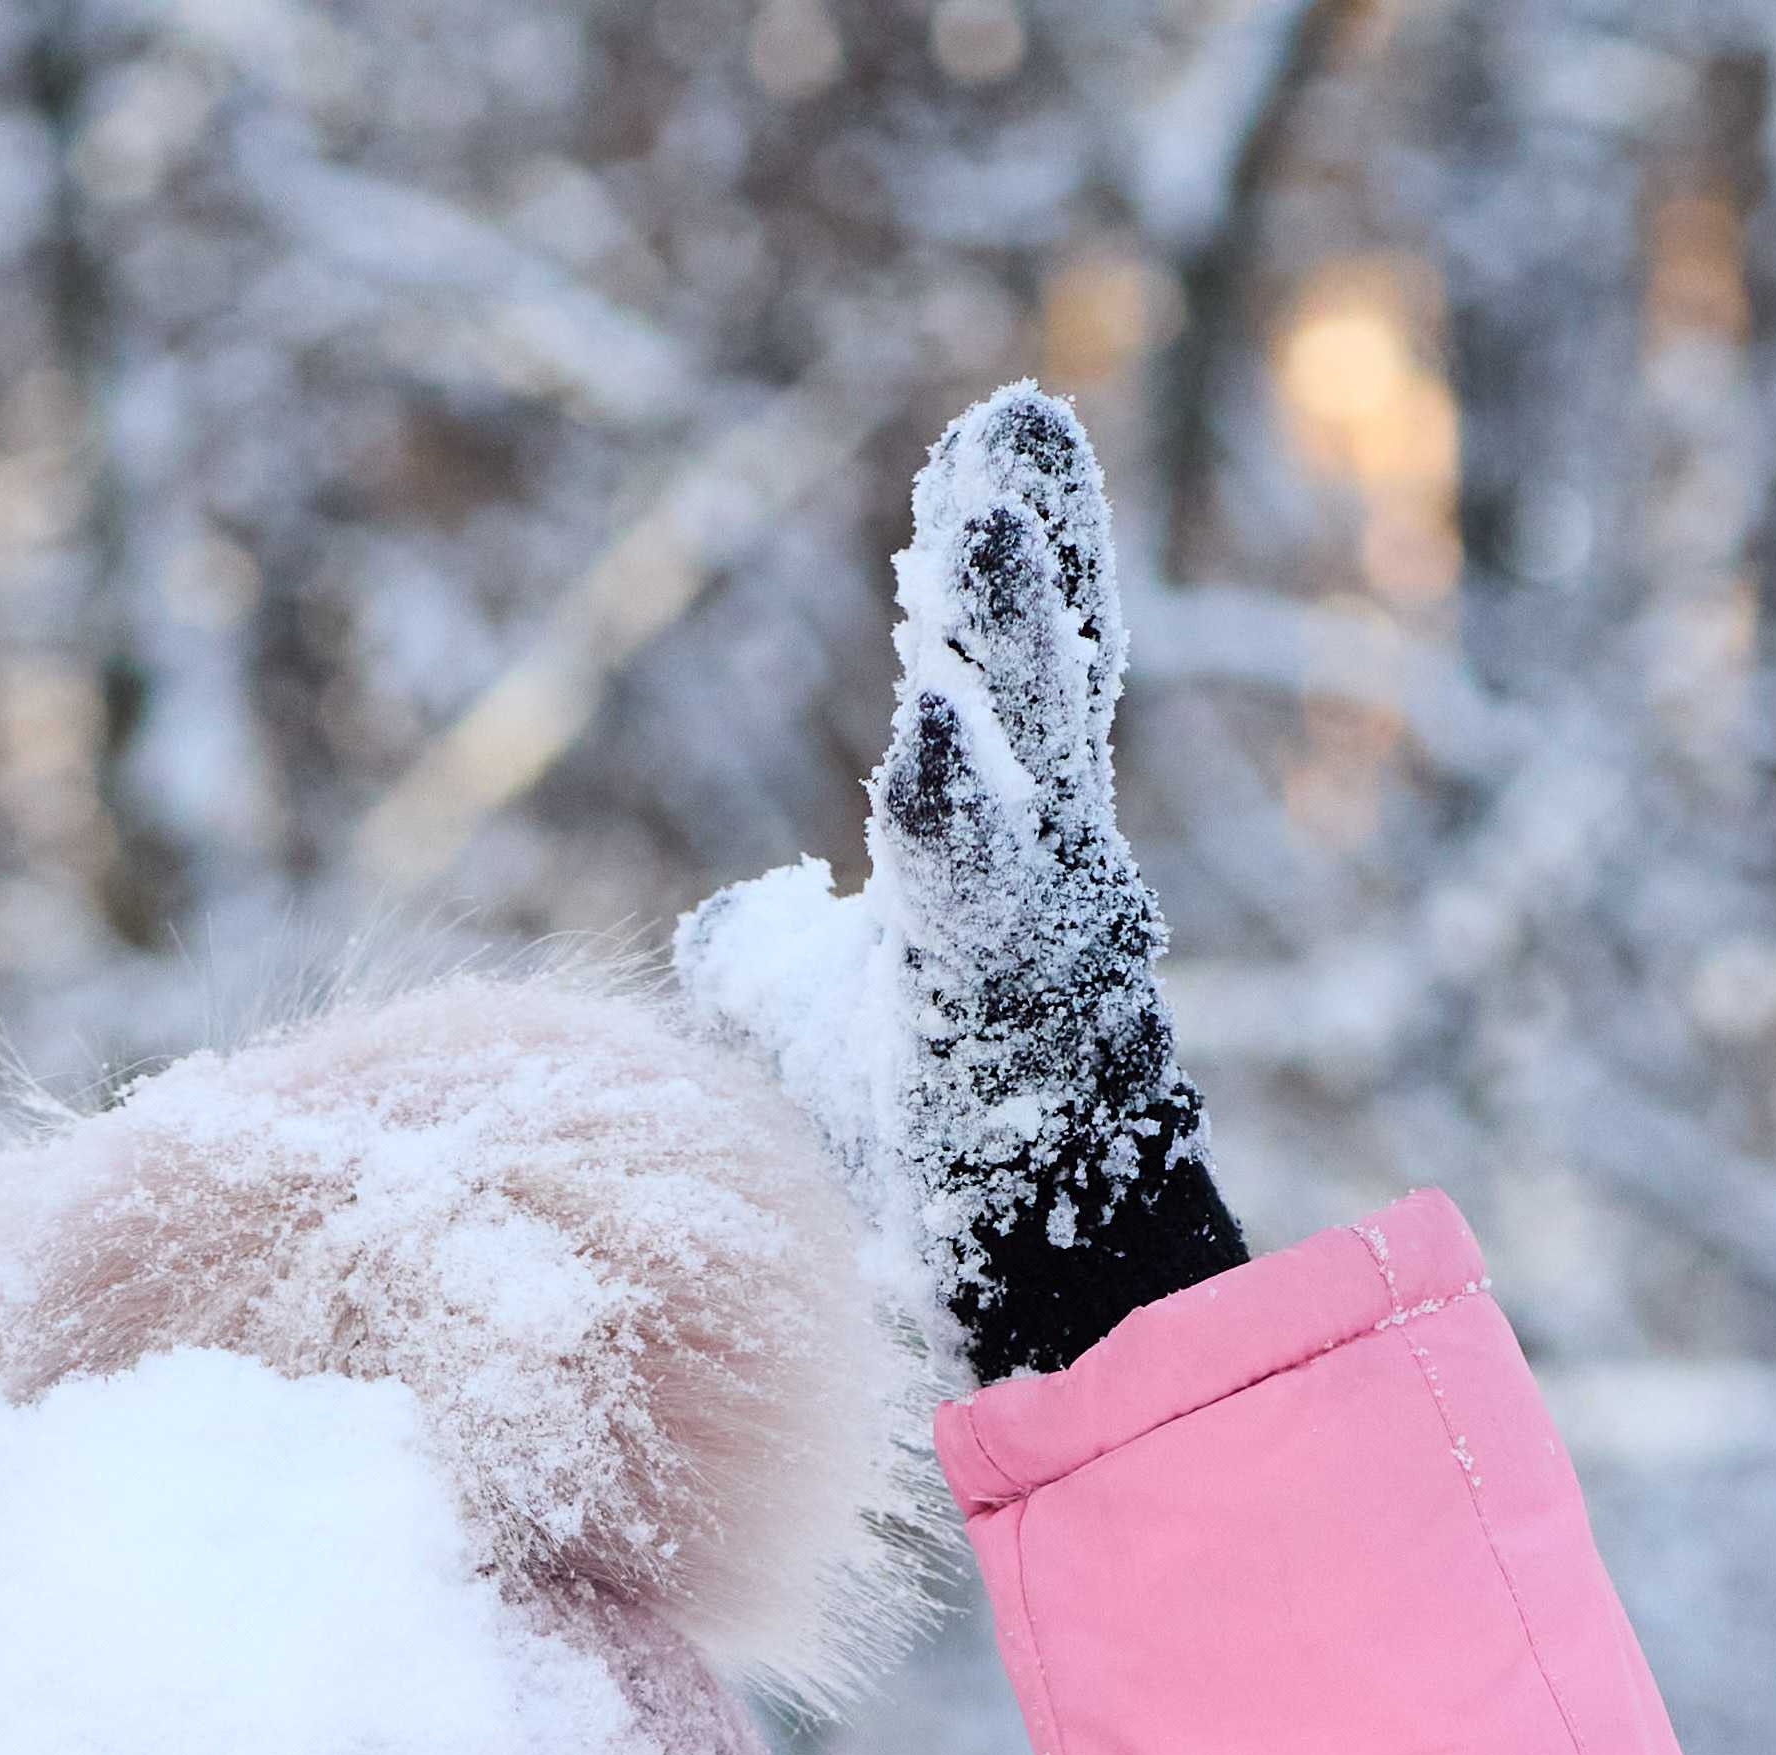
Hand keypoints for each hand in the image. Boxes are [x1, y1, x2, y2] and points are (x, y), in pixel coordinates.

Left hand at [680, 384, 1239, 1393]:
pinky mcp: (1009, 1032)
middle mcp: (1047, 884)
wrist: (1020, 1302)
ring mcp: (1039, 953)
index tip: (1003, 436)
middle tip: (1007, 432)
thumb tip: (728, 927)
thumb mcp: (824, 1039)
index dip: (1015, 563)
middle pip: (1039, 689)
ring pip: (1028, 771)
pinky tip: (936, 740)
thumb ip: (776, 958)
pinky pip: (982, 912)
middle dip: (1020, 562)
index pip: (1020, 682)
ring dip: (1006, 645)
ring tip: (986, 523)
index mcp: (1013, 861)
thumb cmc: (934, 1171)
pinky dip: (961, 821)